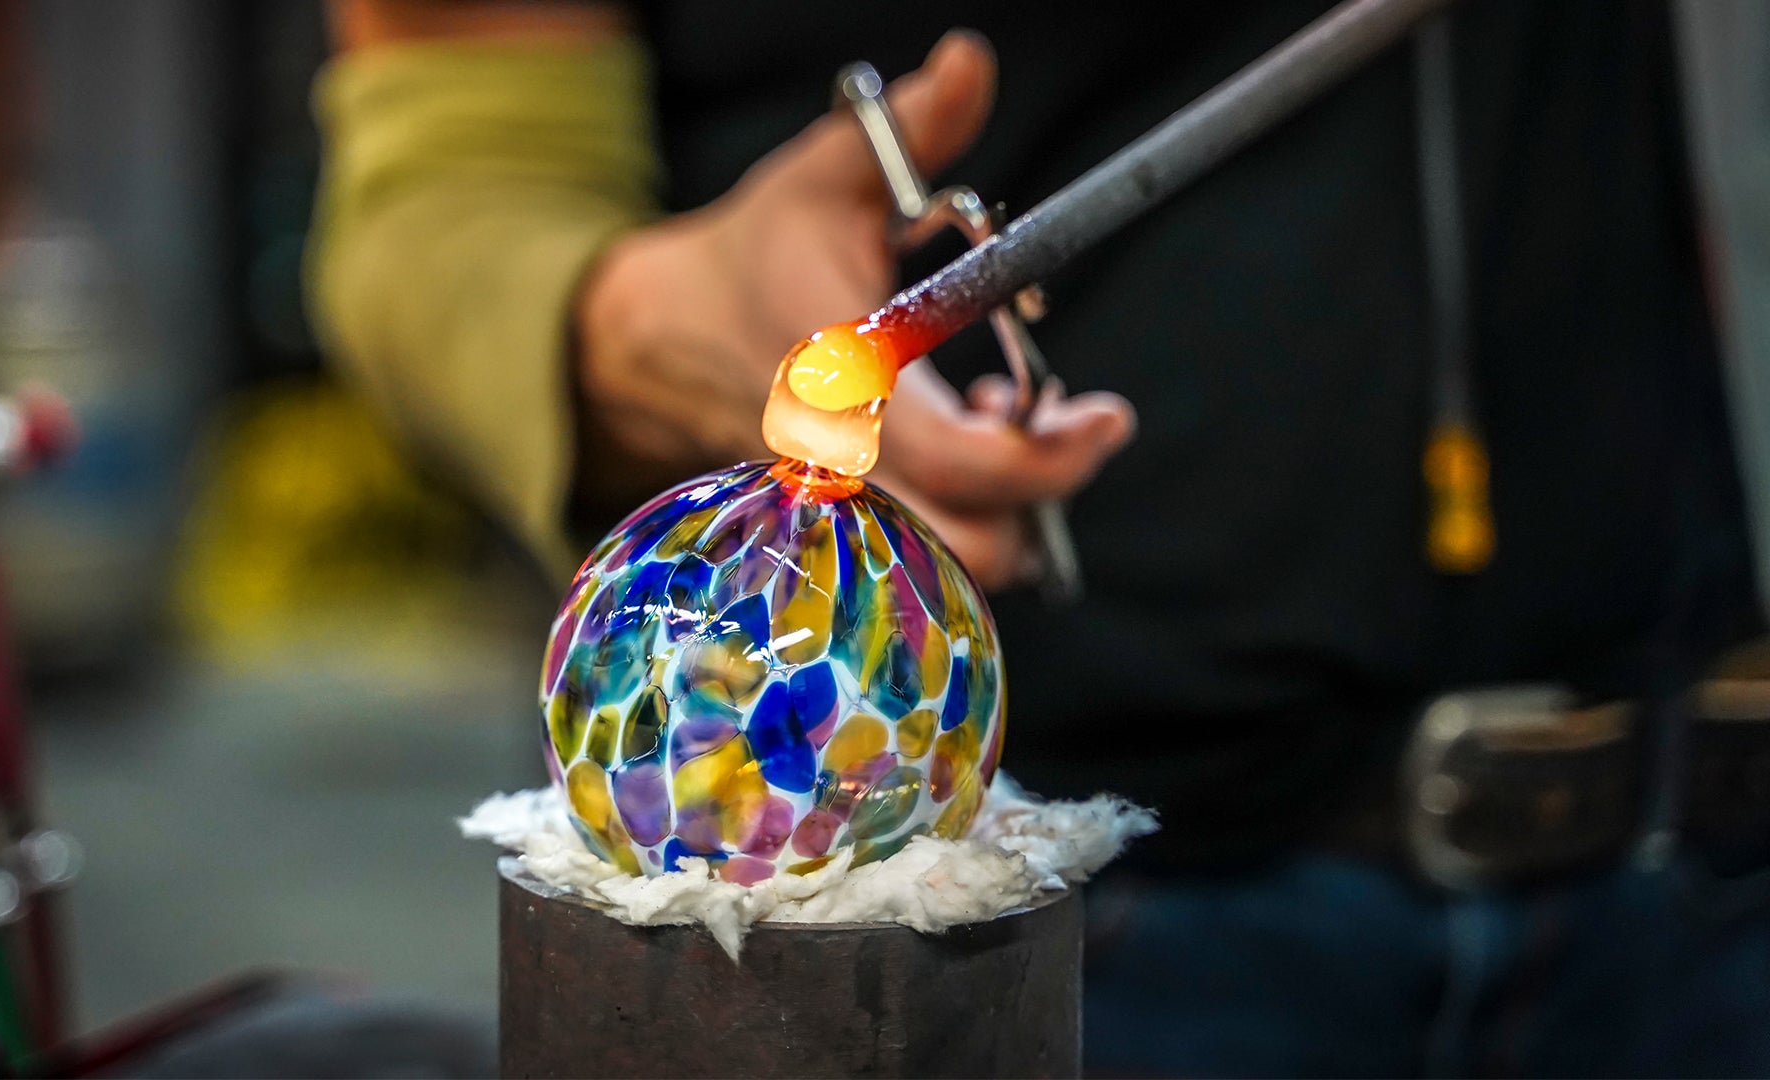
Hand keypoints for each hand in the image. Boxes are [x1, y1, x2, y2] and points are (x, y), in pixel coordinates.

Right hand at [574, 30, 1134, 589]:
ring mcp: (845, 508)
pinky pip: (929, 553)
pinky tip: (972, 429)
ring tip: (1008, 414)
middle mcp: (846, 466)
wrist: (664, 337)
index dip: (1051, 456)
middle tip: (1063, 422)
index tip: (1106, 417)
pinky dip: (972, 513)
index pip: (964, 463)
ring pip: (956, 563)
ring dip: (1008, 508)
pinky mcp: (847, 524)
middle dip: (1040, 497)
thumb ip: (908, 129)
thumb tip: (970, 62)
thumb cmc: (758, 255)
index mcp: (847, 384)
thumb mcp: (827, 179)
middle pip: (974, 549)